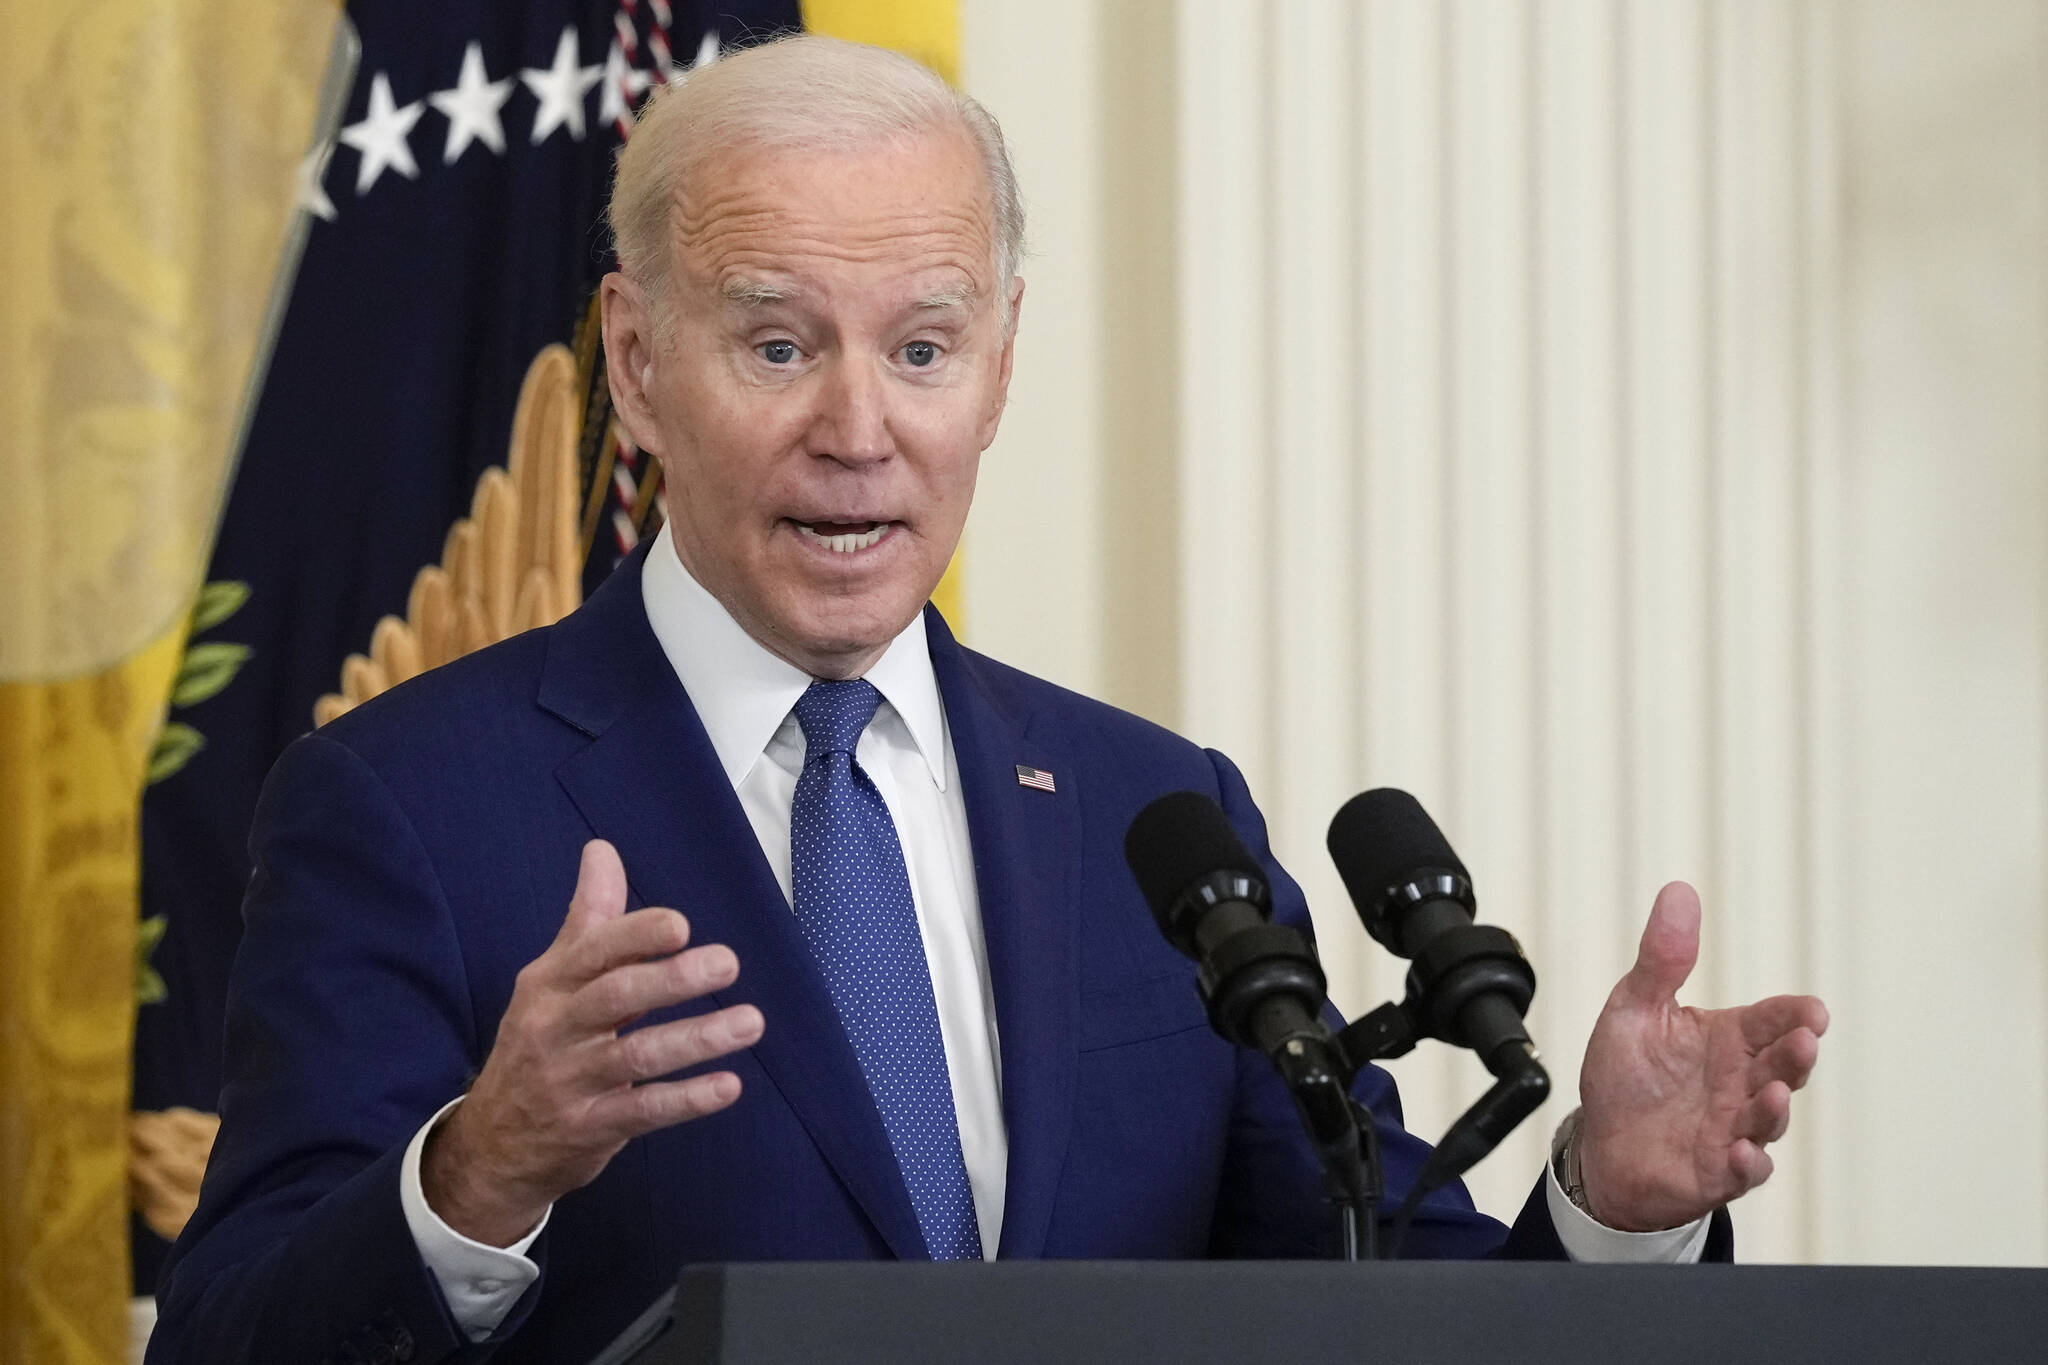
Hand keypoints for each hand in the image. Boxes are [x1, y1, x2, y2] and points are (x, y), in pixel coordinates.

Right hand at [421, 839, 764, 1245]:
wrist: (492, 1144)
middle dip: (672, 979)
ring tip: (751, 1021)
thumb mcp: (552, 981)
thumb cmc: (539, 1043)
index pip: (592, 952)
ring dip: (698, 1039)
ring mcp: (570, 1081)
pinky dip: (687, 1100)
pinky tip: (729, 1086)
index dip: (636, 936)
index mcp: (550, 984)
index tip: (680, 925)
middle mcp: (555, 1028)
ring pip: (637, 1056)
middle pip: (615, 998)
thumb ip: (589, 920)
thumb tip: (602, 850)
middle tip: (728, 963)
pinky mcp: (589, 1128)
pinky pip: (642, 1112)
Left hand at [1575, 881, 1826, 1231]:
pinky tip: (1740, 1154)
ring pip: (1769, 1119)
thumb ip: (1663, 959)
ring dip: (1776, 1108)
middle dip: (1797, 1055)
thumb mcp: (1636, 1009)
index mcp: (1728, 1040)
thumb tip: (1680, 890)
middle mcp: (1741, 1084)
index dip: (1795, 1015)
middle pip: (1782, 1066)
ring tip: (1775, 1094)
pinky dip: (1747, 1166)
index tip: (1811, 1011)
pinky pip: (1743, 1173)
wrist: (1601, 1147)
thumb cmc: (1627, 1076)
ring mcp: (1734, 1130)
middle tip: (1804, 1041)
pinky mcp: (1716, 1173)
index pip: (1771, 1021)